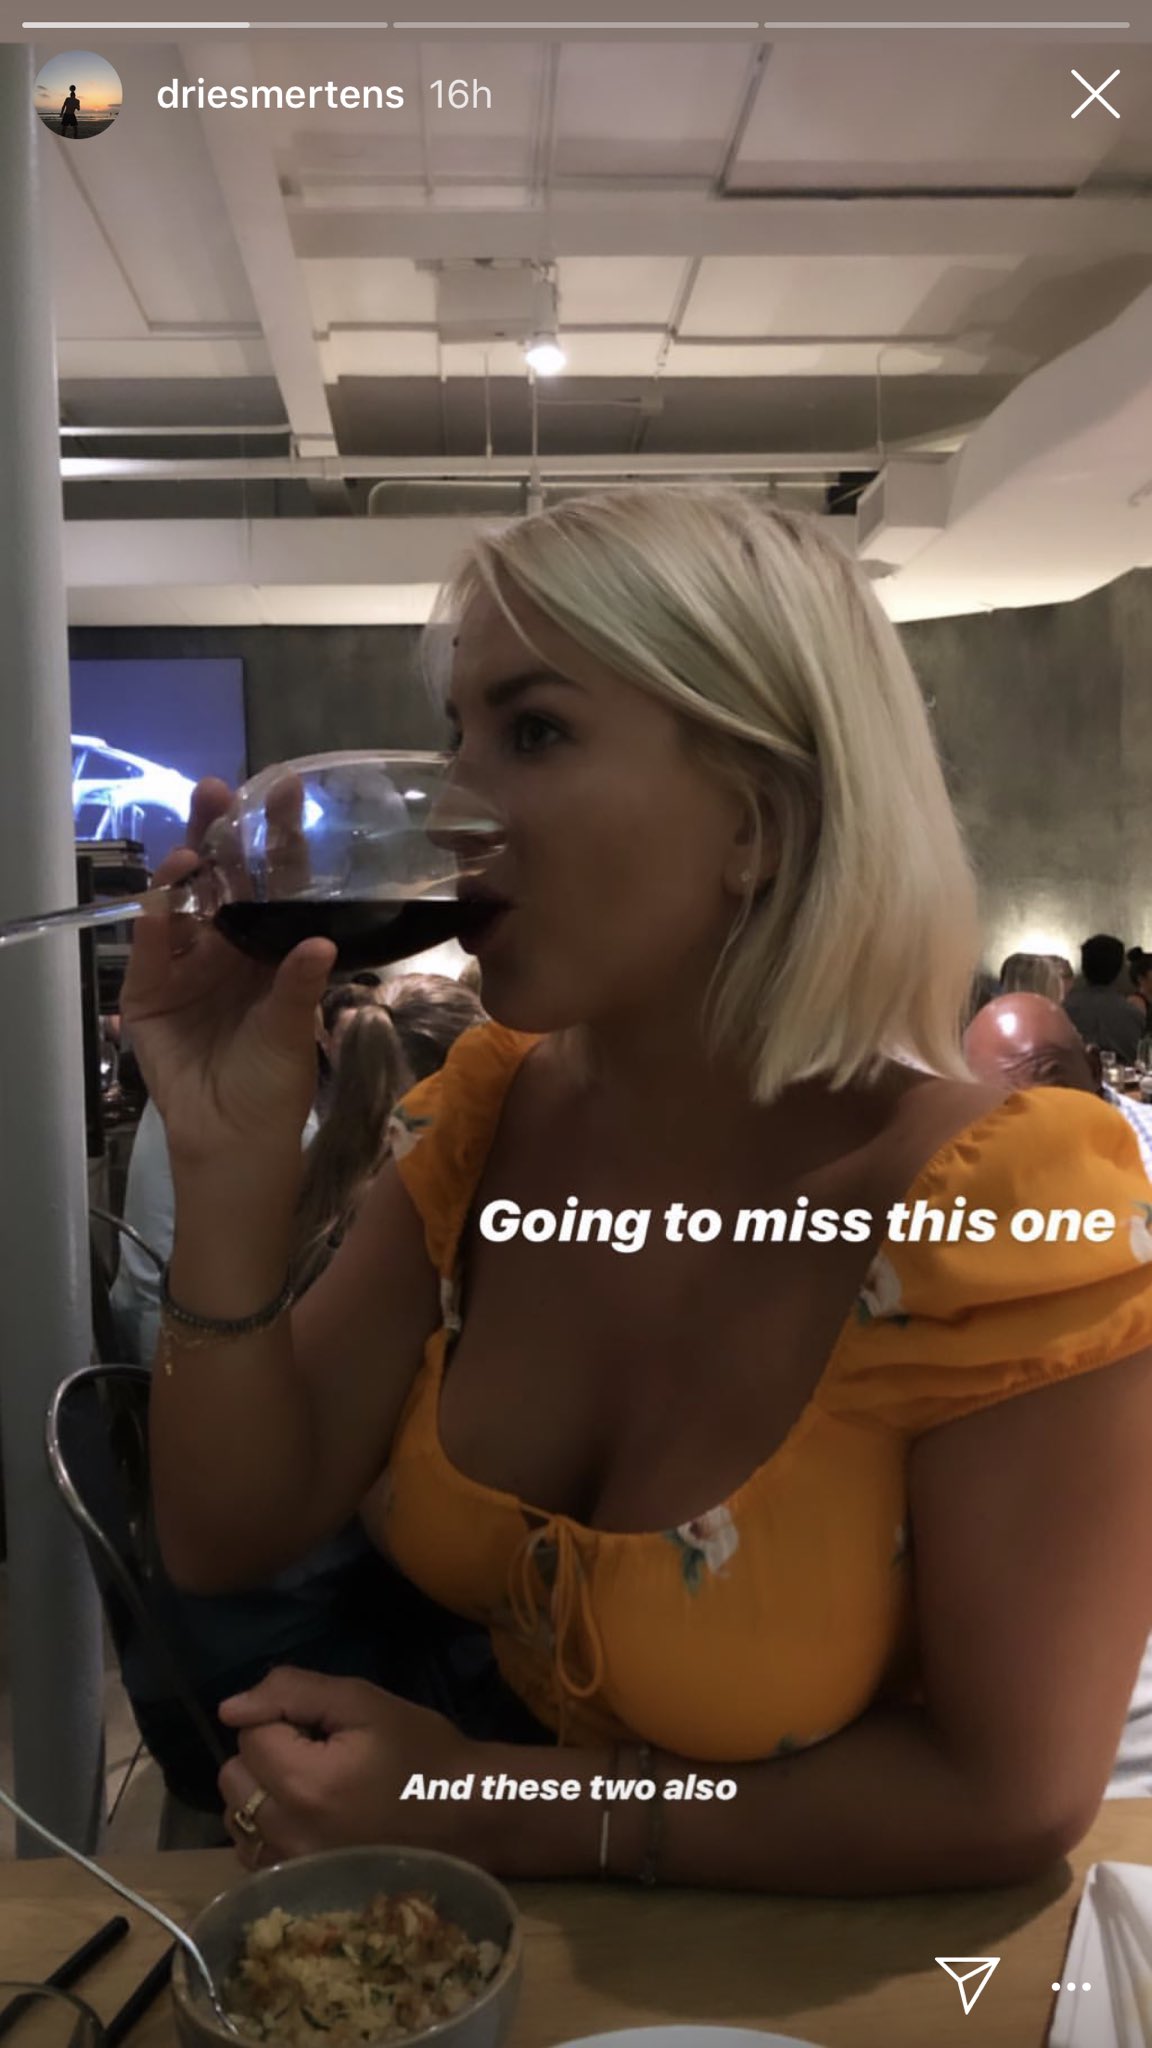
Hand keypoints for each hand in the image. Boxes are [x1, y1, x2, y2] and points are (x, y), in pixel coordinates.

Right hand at [121, 776, 333, 1162]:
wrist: (234, 1138)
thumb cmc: (274, 1082)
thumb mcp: (293, 1029)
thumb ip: (300, 984)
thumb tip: (321, 941)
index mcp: (269, 946)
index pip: (275, 881)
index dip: (277, 836)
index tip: (283, 788)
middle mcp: (226, 946)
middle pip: (219, 878)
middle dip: (216, 833)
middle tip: (215, 790)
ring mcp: (184, 966)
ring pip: (179, 905)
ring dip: (181, 875)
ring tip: (192, 851)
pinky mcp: (149, 993)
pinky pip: (150, 953)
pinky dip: (154, 928)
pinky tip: (161, 903)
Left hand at [217, 1667, 479, 1867]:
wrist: (465, 1817)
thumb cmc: (420, 1752)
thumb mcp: (364, 1703)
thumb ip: (293, 1692)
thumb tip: (230, 1707)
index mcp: (304, 1783)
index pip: (249, 1733)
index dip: (282, 1717)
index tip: (321, 1726)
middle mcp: (287, 1833)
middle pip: (233, 1776)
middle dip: (264, 1753)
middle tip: (315, 1752)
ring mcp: (290, 1866)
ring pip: (235, 1815)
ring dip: (260, 1791)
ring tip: (310, 1786)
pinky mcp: (297, 1886)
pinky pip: (252, 1850)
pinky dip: (267, 1827)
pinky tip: (305, 1817)